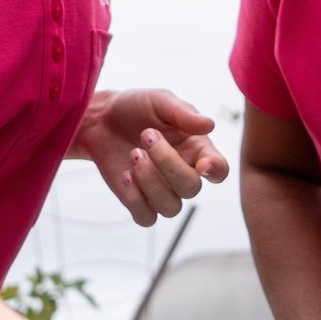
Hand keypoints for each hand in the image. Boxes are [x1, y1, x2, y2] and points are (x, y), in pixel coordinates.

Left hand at [75, 89, 229, 225]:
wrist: (101, 119)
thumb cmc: (137, 107)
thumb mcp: (159, 101)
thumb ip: (183, 113)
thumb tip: (210, 124)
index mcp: (197, 149)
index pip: (219, 169)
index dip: (215, 170)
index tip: (203, 164)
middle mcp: (183, 173)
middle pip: (191, 188)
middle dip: (168, 164)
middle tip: (146, 136)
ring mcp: (162, 190)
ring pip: (170, 208)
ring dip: (150, 182)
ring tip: (134, 153)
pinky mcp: (139, 201)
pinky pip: (146, 218)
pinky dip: (136, 200)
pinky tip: (125, 175)